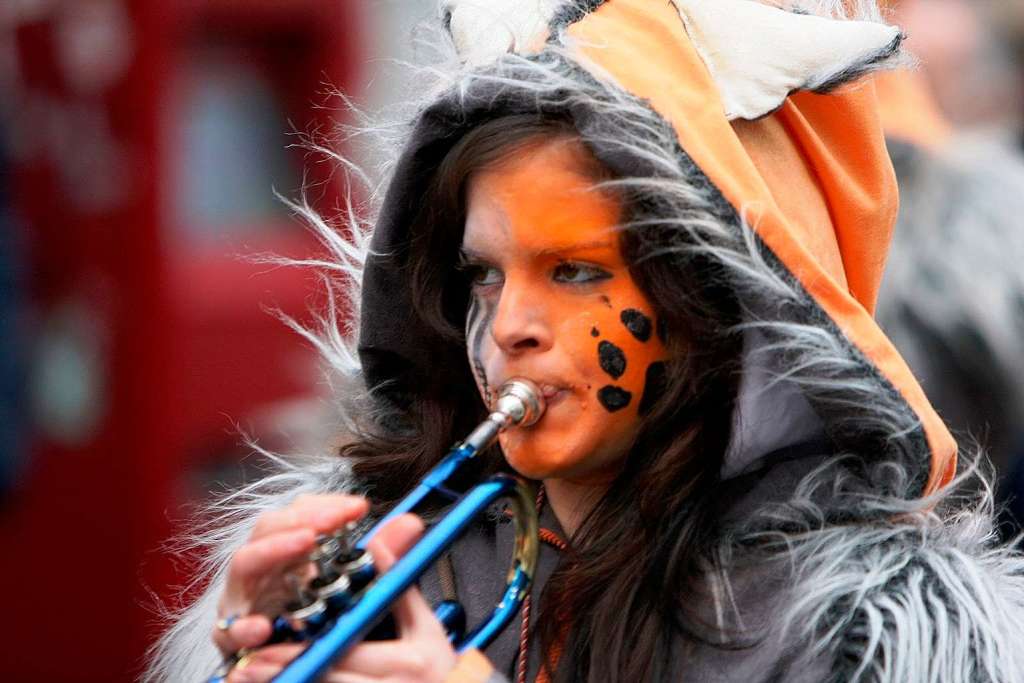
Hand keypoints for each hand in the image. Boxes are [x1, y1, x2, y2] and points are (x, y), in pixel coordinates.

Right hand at [212, 494, 458, 682]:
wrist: (284, 671)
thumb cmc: (314, 624)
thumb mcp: (350, 589)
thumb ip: (378, 556)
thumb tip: (410, 525)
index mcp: (289, 553)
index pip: (300, 513)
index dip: (326, 505)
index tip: (358, 508)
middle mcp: (263, 570)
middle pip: (269, 527)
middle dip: (302, 516)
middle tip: (332, 520)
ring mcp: (243, 601)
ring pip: (245, 564)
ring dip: (273, 549)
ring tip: (305, 541)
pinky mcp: (232, 640)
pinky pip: (231, 629)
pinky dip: (244, 626)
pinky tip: (263, 627)